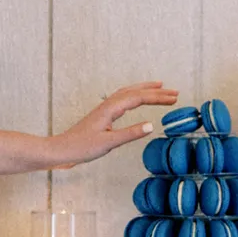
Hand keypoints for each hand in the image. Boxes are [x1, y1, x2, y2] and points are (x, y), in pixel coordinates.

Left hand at [49, 83, 179, 167]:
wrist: (62, 149)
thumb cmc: (82, 147)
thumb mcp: (108, 143)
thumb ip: (130, 133)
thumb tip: (151, 125)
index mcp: (110, 109)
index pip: (139, 98)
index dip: (158, 97)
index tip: (174, 99)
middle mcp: (108, 104)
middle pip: (136, 91)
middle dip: (156, 91)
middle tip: (175, 93)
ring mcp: (105, 108)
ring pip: (129, 92)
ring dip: (146, 89)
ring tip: (161, 87)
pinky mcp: (103, 113)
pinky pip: (123, 98)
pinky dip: (135, 94)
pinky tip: (138, 98)